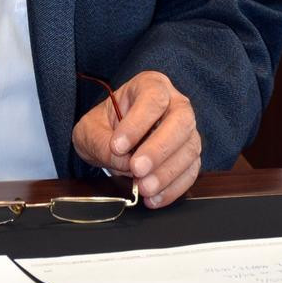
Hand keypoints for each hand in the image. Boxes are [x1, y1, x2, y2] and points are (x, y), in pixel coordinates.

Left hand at [72, 70, 200, 208]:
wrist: (113, 143)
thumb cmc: (104, 127)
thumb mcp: (90, 129)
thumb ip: (101, 142)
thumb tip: (123, 160)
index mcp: (149, 85)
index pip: (152, 98)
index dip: (138, 122)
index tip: (118, 145)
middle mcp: (174, 103)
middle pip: (181, 120)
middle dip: (159, 148)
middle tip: (137, 169)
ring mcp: (186, 130)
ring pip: (189, 147)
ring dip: (167, 172)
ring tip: (143, 187)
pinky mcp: (190, 155)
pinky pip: (191, 171)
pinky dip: (174, 187)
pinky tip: (155, 197)